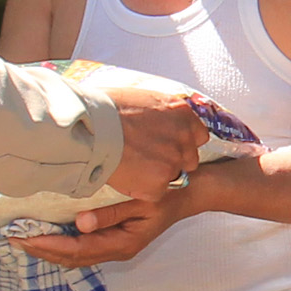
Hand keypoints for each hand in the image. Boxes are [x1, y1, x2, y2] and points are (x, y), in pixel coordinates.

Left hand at [19, 192, 186, 267]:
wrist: (190, 194)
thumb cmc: (167, 193)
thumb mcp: (142, 200)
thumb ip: (111, 213)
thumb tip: (80, 224)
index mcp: (121, 243)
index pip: (77, 250)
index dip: (49, 246)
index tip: (24, 238)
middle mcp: (116, 250)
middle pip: (71, 258)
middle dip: (41, 250)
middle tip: (12, 239)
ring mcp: (114, 246)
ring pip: (74, 256)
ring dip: (48, 249)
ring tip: (22, 239)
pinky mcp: (113, 239)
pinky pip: (81, 248)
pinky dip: (60, 244)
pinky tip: (46, 234)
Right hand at [98, 84, 207, 203]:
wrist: (91, 128)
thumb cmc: (107, 109)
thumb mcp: (143, 98)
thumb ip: (160, 112)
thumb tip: (157, 117)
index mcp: (182, 114)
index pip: (198, 135)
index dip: (182, 142)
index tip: (167, 144)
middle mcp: (184, 138)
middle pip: (189, 159)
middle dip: (172, 161)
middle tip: (147, 159)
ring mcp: (173, 162)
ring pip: (172, 177)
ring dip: (157, 175)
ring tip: (132, 166)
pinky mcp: (159, 184)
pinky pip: (154, 192)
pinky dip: (141, 189)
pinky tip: (124, 175)